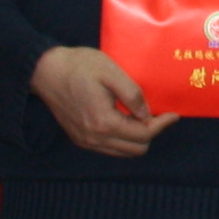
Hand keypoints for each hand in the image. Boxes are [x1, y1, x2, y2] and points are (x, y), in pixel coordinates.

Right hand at [32, 44, 164, 159]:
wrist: (45, 70)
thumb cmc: (79, 66)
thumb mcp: (111, 72)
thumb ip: (133, 95)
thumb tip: (147, 115)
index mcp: (103, 122)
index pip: (143, 135)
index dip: (162, 125)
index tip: (173, 114)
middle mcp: (94, 138)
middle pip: (135, 149)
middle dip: (151, 133)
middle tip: (157, 115)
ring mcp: (84, 141)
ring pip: (122, 152)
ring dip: (136, 138)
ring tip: (142, 117)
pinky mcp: (78, 138)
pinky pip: (108, 148)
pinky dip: (122, 139)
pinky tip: (125, 121)